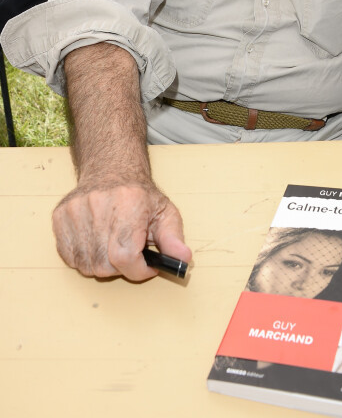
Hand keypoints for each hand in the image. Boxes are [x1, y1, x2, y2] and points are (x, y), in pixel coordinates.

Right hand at [52, 179, 191, 280]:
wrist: (111, 169)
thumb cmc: (140, 195)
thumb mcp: (165, 212)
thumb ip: (174, 239)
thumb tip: (183, 259)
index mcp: (129, 203)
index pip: (125, 256)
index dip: (138, 270)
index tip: (147, 266)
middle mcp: (98, 204)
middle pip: (104, 265)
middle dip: (121, 267)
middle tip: (130, 252)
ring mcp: (75, 210)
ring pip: (86, 265)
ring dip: (102, 264)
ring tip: (113, 246)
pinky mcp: (60, 216)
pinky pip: (69, 257)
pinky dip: (84, 258)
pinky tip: (97, 243)